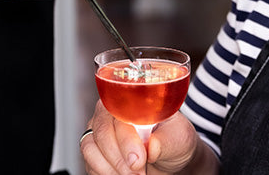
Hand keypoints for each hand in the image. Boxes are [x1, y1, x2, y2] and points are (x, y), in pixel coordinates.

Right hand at [82, 101, 208, 174]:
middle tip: (138, 173)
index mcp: (129, 101)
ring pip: (90, 149)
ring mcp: (98, 133)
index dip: (126, 139)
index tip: (139, 159)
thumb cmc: (173, 139)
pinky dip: (104, 174)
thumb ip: (165, 141)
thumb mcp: (178, 137)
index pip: (118, 115)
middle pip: (101, 133)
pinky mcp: (94, 153)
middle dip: (119, 158)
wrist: (170, 158)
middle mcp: (108, 114)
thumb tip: (151, 146)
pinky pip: (90, 164)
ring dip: (111, 168)